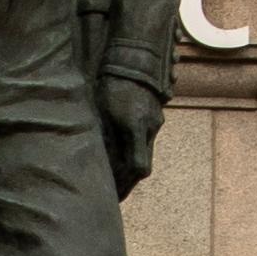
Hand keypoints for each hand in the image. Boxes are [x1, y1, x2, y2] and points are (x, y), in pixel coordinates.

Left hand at [95, 78, 163, 198]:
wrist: (135, 59)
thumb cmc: (113, 84)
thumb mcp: (103, 110)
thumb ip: (104, 137)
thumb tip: (101, 162)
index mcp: (135, 126)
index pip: (137, 167)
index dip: (125, 185)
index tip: (113, 196)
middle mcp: (150, 127)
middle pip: (143, 166)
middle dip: (128, 182)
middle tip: (114, 195)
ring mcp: (155, 122)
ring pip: (145, 154)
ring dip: (131, 168)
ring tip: (116, 178)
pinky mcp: (155, 117)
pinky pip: (146, 142)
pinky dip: (135, 153)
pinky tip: (123, 156)